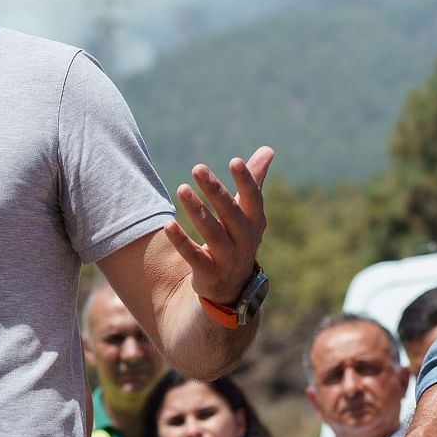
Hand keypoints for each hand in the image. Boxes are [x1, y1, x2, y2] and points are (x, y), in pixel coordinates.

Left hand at [164, 146, 273, 304]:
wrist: (232, 287)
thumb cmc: (238, 237)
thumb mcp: (248, 213)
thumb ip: (255, 181)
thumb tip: (268, 149)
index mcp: (255, 222)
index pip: (253, 199)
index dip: (246, 181)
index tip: (235, 161)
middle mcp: (245, 241)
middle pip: (230, 213)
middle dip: (215, 190)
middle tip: (198, 168)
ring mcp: (228, 259)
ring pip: (211, 232)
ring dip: (196, 210)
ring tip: (182, 188)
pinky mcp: (209, 273)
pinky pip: (193, 255)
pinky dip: (181, 240)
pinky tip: (168, 224)